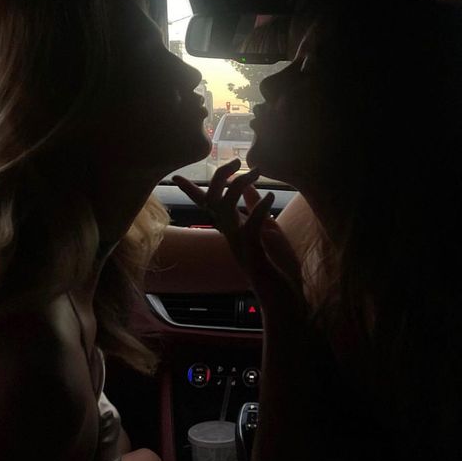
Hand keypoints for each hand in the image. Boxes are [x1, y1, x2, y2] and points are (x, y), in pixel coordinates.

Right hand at [172, 160, 306, 324]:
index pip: (208, 207)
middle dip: (220, 178)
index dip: (192, 191)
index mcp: (233, 230)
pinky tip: (270, 196)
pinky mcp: (253, 253)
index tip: (176, 176)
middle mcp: (231, 236)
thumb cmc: (278, 266)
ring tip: (256, 172)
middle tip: (237, 159)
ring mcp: (239, 245)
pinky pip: (250, 226)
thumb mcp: (268, 230)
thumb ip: (256, 209)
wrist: (285, 301)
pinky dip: (258, 208)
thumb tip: (251, 186)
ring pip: (225, 210)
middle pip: (212, 202)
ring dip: (239, 186)